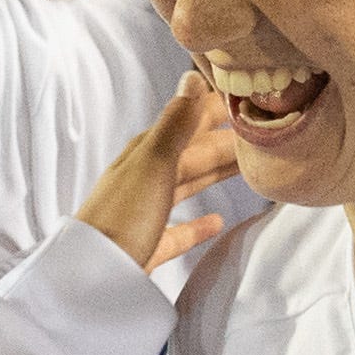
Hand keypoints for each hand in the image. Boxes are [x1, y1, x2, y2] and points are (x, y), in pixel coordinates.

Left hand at [74, 74, 246, 269]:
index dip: (215, 109)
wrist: (92, 277)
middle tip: (261, 132)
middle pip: (193, 153)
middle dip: (224, 140)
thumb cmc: (123, 217)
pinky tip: (217, 222)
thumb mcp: (153, 164)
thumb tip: (192, 77)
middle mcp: (145, 177)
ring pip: (188, 185)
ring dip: (216, 174)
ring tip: (247, 168)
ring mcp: (146, 211)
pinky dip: (198, 224)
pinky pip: (179, 230)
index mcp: (146, 153)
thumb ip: (176, 125)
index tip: (247, 98)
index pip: (188, 122)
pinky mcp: (148, 245)